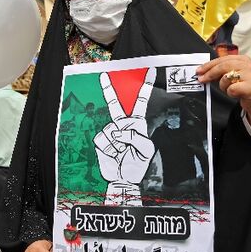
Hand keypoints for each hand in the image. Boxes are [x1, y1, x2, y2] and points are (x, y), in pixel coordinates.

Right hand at [94, 69, 156, 185]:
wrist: (123, 179)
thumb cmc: (137, 165)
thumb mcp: (146, 151)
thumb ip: (135, 138)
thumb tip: (118, 131)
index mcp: (137, 124)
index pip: (140, 103)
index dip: (145, 88)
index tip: (149, 71)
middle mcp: (123, 125)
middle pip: (114, 105)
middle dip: (108, 90)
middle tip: (102, 76)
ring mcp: (111, 132)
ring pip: (111, 130)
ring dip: (118, 145)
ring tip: (122, 153)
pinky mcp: (101, 140)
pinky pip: (103, 139)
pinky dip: (109, 149)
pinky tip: (113, 155)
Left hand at [197, 56, 250, 127]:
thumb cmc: (245, 87)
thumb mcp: (234, 75)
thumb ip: (222, 71)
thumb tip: (204, 71)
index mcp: (243, 59)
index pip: (222, 59)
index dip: (209, 65)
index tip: (199, 71)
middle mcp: (248, 65)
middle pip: (222, 66)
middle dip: (210, 73)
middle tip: (202, 79)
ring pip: (226, 78)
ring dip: (223, 86)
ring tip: (229, 89)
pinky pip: (232, 89)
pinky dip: (230, 93)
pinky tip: (236, 94)